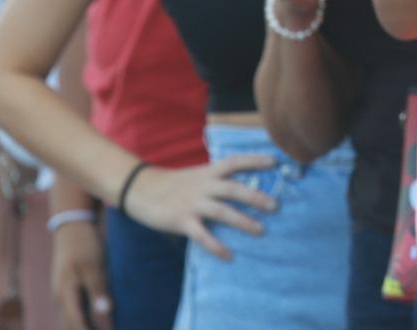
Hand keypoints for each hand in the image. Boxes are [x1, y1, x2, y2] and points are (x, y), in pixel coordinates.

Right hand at [50, 218, 112, 329]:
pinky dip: (84, 320)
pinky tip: (97, 323)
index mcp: (65, 293)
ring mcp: (63, 294)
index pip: (76, 322)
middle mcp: (60, 297)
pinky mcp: (68, 290)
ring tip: (104, 329)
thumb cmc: (84, 243)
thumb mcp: (93, 265)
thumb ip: (97, 289)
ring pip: (71, 319)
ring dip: (84, 326)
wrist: (72, 225)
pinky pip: (75, 311)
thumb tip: (105, 312)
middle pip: (71, 325)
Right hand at [123, 155, 279, 259]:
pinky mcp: (182, 220)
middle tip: (275, 206)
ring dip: (243, 221)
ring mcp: (192, 203)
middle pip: (233, 188)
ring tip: (261, 230)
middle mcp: (203, 186)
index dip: (254, 160)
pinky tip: (229, 255)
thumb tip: (244, 186)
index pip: (234, 162)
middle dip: (255, 197)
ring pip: (222, 211)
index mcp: (208, 172)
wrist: (141, 189)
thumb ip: (217, 179)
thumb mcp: (197, 175)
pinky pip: (202, 235)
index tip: (275, 161)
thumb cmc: (173, 184)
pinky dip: (217, 246)